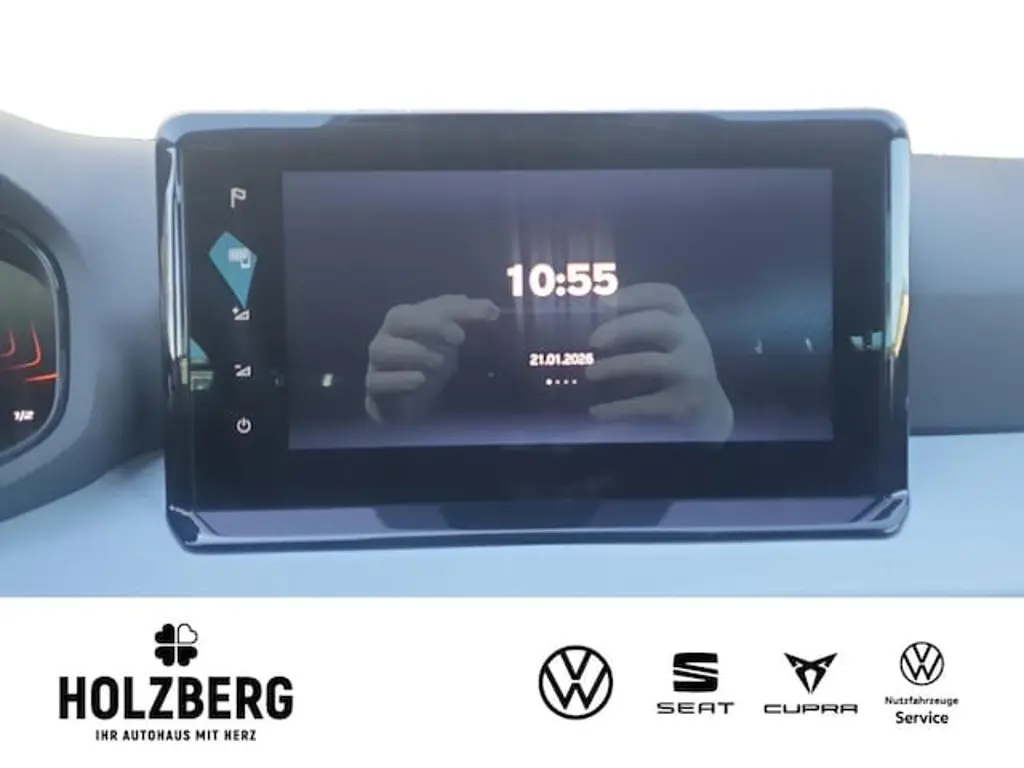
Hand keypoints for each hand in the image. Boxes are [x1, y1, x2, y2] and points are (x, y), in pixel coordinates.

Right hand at [365, 294, 499, 422]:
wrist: (406, 400)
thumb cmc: (428, 362)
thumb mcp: (450, 340)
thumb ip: (468, 321)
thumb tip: (492, 309)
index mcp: (407, 317)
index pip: (431, 305)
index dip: (458, 309)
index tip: (487, 315)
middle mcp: (388, 335)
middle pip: (399, 318)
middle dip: (430, 324)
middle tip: (459, 338)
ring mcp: (376, 362)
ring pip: (383, 349)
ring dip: (414, 352)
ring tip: (439, 363)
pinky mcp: (374, 387)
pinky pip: (377, 381)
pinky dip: (399, 380)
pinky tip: (419, 380)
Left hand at [585, 283, 733, 439]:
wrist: (709, 411)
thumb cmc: (677, 368)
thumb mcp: (669, 341)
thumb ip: (640, 326)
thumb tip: (589, 317)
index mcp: (686, 320)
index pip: (667, 296)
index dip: (636, 294)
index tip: (605, 302)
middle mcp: (693, 340)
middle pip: (658, 322)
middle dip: (622, 328)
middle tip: (593, 341)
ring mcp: (692, 371)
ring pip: (651, 362)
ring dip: (616, 366)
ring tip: (590, 373)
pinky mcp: (686, 403)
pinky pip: (647, 404)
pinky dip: (618, 408)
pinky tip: (597, 411)